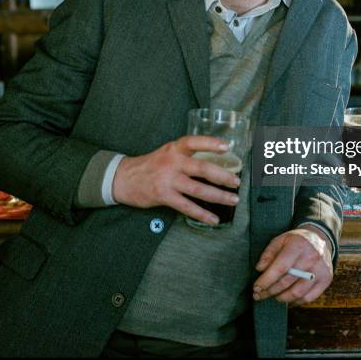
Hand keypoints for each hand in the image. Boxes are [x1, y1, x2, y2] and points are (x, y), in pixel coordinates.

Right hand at [112, 136, 240, 225]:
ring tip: (232, 200)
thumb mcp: (166, 153)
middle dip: (222, 176)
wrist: (124, 178)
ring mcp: (168, 180)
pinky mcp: (163, 196)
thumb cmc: (150, 165)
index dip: (210, 143)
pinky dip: (202, 214)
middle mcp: (172, 162)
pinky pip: (187, 206)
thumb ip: (186, 156)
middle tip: (237, 182)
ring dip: (218, 196)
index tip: (227, 146)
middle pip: (202, 168)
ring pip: (198, 189)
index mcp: (174, 149)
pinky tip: (213, 219)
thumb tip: (213, 163)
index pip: (193, 142)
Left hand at [252, 227, 332, 306]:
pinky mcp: (326, 280)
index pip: (280, 268)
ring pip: (297, 293)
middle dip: (270, 291)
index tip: (256, 288)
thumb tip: (260, 269)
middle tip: (259, 295)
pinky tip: (287, 299)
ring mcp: (320, 271)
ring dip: (282, 298)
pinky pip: (309, 298)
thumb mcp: (281, 240)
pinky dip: (296, 301)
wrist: (320, 238)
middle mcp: (310, 259)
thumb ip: (269, 253)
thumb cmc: (296, 241)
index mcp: (297, 247)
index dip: (266, 280)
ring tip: (273, 296)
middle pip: (287, 282)